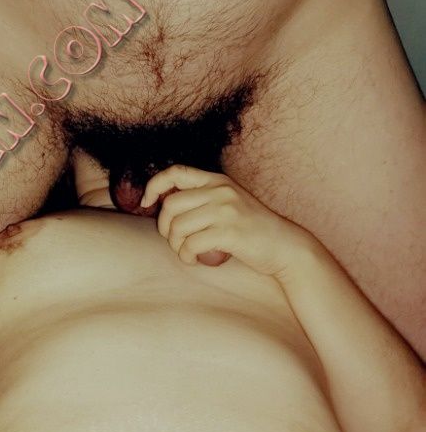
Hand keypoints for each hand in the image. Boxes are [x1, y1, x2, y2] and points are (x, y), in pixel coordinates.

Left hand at [141, 165, 313, 277]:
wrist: (285, 246)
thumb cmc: (252, 230)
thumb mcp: (229, 204)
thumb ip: (204, 199)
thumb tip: (166, 206)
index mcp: (218, 181)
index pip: (176, 172)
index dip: (154, 186)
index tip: (146, 203)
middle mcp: (221, 191)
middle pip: (170, 205)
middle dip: (165, 228)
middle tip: (175, 241)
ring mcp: (226, 210)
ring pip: (178, 227)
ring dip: (176, 246)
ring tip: (187, 253)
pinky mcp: (230, 232)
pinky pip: (191, 245)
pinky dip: (187, 256)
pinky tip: (194, 260)